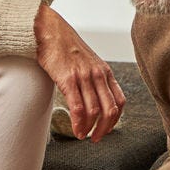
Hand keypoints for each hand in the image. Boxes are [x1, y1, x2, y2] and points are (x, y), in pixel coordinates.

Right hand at [33, 5, 126, 140]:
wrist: (49, 30)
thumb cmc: (65, 46)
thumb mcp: (88, 61)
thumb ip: (93, 78)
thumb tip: (93, 98)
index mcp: (105, 71)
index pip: (120, 101)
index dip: (115, 119)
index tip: (106, 128)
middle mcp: (98, 74)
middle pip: (110, 110)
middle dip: (104, 129)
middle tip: (96, 138)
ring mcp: (84, 77)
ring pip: (95, 111)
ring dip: (90, 129)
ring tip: (83, 136)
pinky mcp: (68, 79)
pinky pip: (78, 107)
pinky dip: (79, 123)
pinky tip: (76, 130)